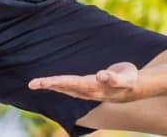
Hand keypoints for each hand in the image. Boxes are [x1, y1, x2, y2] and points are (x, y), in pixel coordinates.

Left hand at [28, 61, 144, 101]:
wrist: (135, 88)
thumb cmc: (131, 80)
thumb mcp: (126, 78)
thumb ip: (114, 78)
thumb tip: (100, 75)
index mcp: (94, 87)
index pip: (73, 84)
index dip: (59, 83)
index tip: (45, 82)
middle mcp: (88, 91)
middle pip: (64, 87)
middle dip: (48, 85)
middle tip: (31, 84)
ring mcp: (87, 90)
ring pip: (65, 88)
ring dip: (50, 85)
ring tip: (35, 83)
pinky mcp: (87, 86)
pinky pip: (69, 86)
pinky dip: (58, 84)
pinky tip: (50, 83)